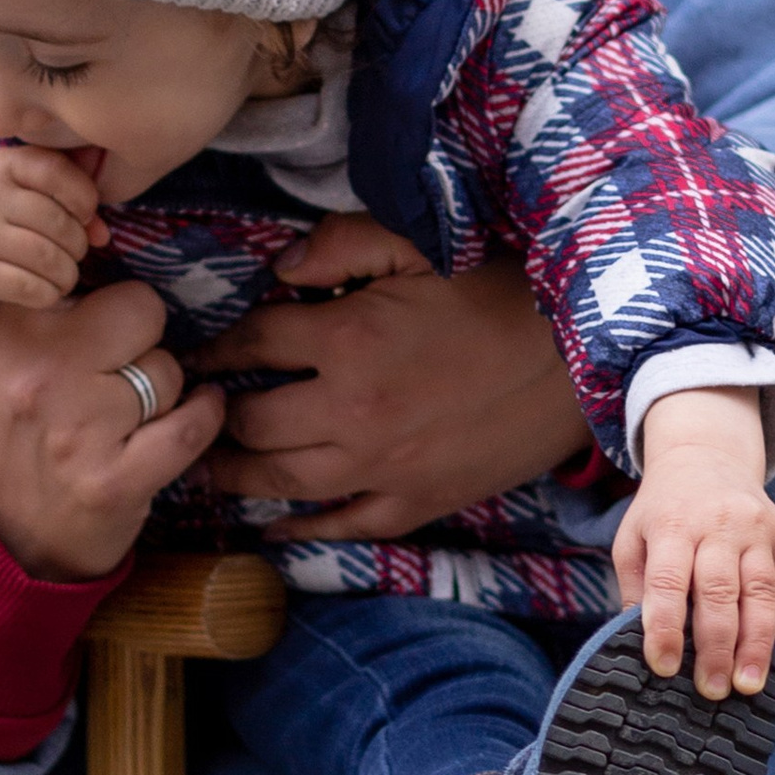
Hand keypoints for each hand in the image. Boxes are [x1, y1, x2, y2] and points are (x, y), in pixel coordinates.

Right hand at [0, 147, 100, 414]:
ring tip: (65, 276)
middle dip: (77, 243)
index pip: (54, 170)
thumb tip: (102, 231)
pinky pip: (28, 286)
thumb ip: (63, 194)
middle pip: (55, 220)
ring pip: (46, 256)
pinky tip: (46, 291)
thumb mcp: (17, 193)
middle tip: (76, 254)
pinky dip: (48, 294)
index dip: (83, 196)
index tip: (87, 216)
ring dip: (66, 273)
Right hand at [0, 276, 222, 582]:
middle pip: (144, 311)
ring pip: (169, 371)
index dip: (112, 308)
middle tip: (123, 375)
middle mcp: (39, 370)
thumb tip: (122, 247)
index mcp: (9, 328)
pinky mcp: (115, 479)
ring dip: (163, 393)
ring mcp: (78, 428)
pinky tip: (196, 416)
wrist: (1, 542)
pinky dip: (204, 418)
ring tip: (129, 417)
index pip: (98, 274)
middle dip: (144, 341)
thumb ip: (53, 306)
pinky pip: (192, 425)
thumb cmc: (16, 436)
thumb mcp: (5, 358)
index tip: (108, 333)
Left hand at [193, 226, 590, 536]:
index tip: (197, 356)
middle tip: (191, 414)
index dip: (218, 348)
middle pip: (254, 422)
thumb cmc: (503, 291)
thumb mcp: (420, 245)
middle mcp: (353, 411)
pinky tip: (271, 525)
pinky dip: (301, 528)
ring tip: (206, 466)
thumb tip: (279, 269)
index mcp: (349, 339)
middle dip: (216, 417)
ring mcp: (384, 465)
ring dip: (237, 475)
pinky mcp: (418, 501)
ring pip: (284, 481)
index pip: (254, 343)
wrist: (583, 357)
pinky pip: (343, 526)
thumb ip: (341, 245)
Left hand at [614, 387, 774, 699]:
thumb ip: (635, 586)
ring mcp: (754, 529)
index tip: (663, 666)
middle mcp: (717, 524)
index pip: (667, 581)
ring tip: (746, 686)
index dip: (666, 626)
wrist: (708, 456)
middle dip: (715, 646)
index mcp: (671, 524)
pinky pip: (774, 589)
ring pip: (758, 594)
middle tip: (710, 690)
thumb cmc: (662, 511)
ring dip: (754, 646)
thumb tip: (639, 640)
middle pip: (718, 591)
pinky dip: (767, 627)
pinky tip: (758, 659)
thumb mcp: (633, 537)